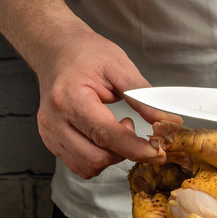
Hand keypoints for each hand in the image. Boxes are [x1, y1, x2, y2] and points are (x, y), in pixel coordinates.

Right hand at [33, 24, 181, 177]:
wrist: (57, 50)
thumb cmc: (87, 54)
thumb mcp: (120, 66)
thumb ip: (144, 97)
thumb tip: (168, 122)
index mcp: (69, 97)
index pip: (105, 134)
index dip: (135, 148)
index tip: (158, 152)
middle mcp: (54, 119)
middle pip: (95, 157)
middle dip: (124, 152)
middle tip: (131, 126)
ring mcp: (49, 132)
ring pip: (87, 167)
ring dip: (110, 156)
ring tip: (115, 128)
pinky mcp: (50, 141)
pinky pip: (79, 164)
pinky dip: (98, 157)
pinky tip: (103, 136)